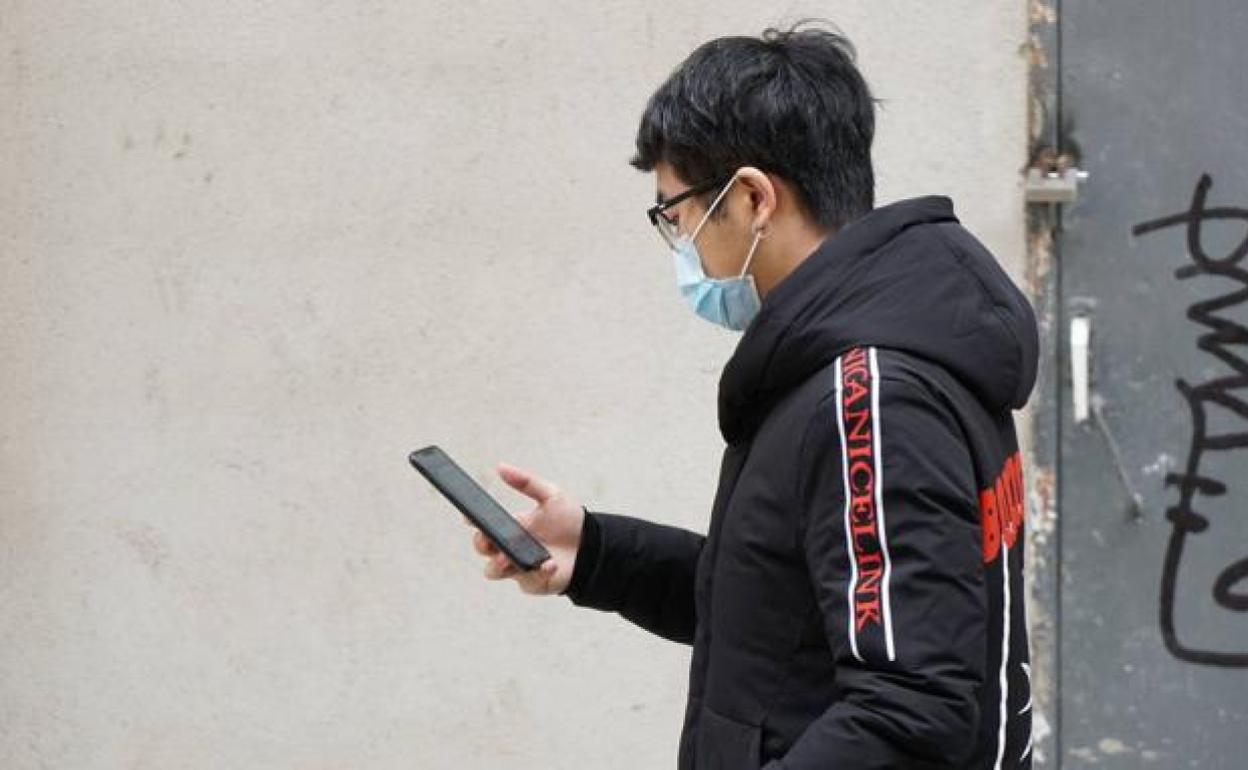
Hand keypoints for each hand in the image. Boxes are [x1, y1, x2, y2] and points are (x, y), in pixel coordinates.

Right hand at [467, 461, 584, 594]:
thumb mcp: (551, 495)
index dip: (472, 520)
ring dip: (498, 564)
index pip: (484, 524)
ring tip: (508, 558)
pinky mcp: (532, 582)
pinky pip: (526, 581)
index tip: (468, 516)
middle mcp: (510, 547)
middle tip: (488, 539)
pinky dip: (536, 572)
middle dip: (481, 543)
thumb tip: (500, 467)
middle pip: (482, 549)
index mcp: (511, 526)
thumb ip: (526, 482)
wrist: (592, 546)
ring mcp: (518, 566)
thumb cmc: (569, 520)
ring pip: (493, 571)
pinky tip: (549, 563)